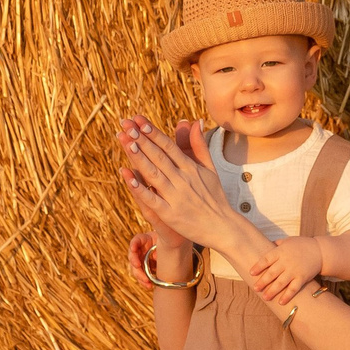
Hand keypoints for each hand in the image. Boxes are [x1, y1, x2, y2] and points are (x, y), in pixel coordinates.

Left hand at [117, 113, 235, 248]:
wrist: (222, 227)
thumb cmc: (215, 197)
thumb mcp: (210, 169)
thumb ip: (199, 146)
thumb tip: (195, 122)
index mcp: (191, 168)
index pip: (169, 147)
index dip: (154, 133)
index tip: (140, 121)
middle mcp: (183, 180)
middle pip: (159, 157)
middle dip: (142, 140)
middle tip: (127, 125)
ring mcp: (176, 197)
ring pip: (154, 174)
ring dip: (139, 158)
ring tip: (127, 142)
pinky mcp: (170, 214)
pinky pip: (152, 199)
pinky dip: (139, 188)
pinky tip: (127, 176)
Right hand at [126, 230, 188, 290]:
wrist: (179, 249)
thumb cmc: (174, 238)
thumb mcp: (170, 235)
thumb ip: (163, 229)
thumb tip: (159, 227)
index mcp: (146, 239)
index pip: (137, 240)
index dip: (133, 244)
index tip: (133, 248)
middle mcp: (142, 249)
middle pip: (133, 255)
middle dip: (134, 262)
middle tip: (138, 266)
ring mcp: (143, 260)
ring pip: (135, 268)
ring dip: (139, 275)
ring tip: (147, 282)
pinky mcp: (146, 269)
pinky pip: (142, 277)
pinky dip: (144, 282)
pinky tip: (149, 286)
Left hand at [248, 236, 324, 303]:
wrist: (320, 251)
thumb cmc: (302, 245)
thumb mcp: (288, 241)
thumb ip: (276, 244)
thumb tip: (264, 245)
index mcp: (281, 251)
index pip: (266, 259)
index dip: (258, 266)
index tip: (251, 273)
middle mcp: (286, 261)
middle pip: (271, 273)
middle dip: (262, 282)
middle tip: (255, 288)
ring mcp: (294, 270)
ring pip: (281, 283)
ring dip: (272, 291)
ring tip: (265, 297)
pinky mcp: (302, 278)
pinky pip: (293, 288)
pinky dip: (287, 296)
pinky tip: (281, 302)